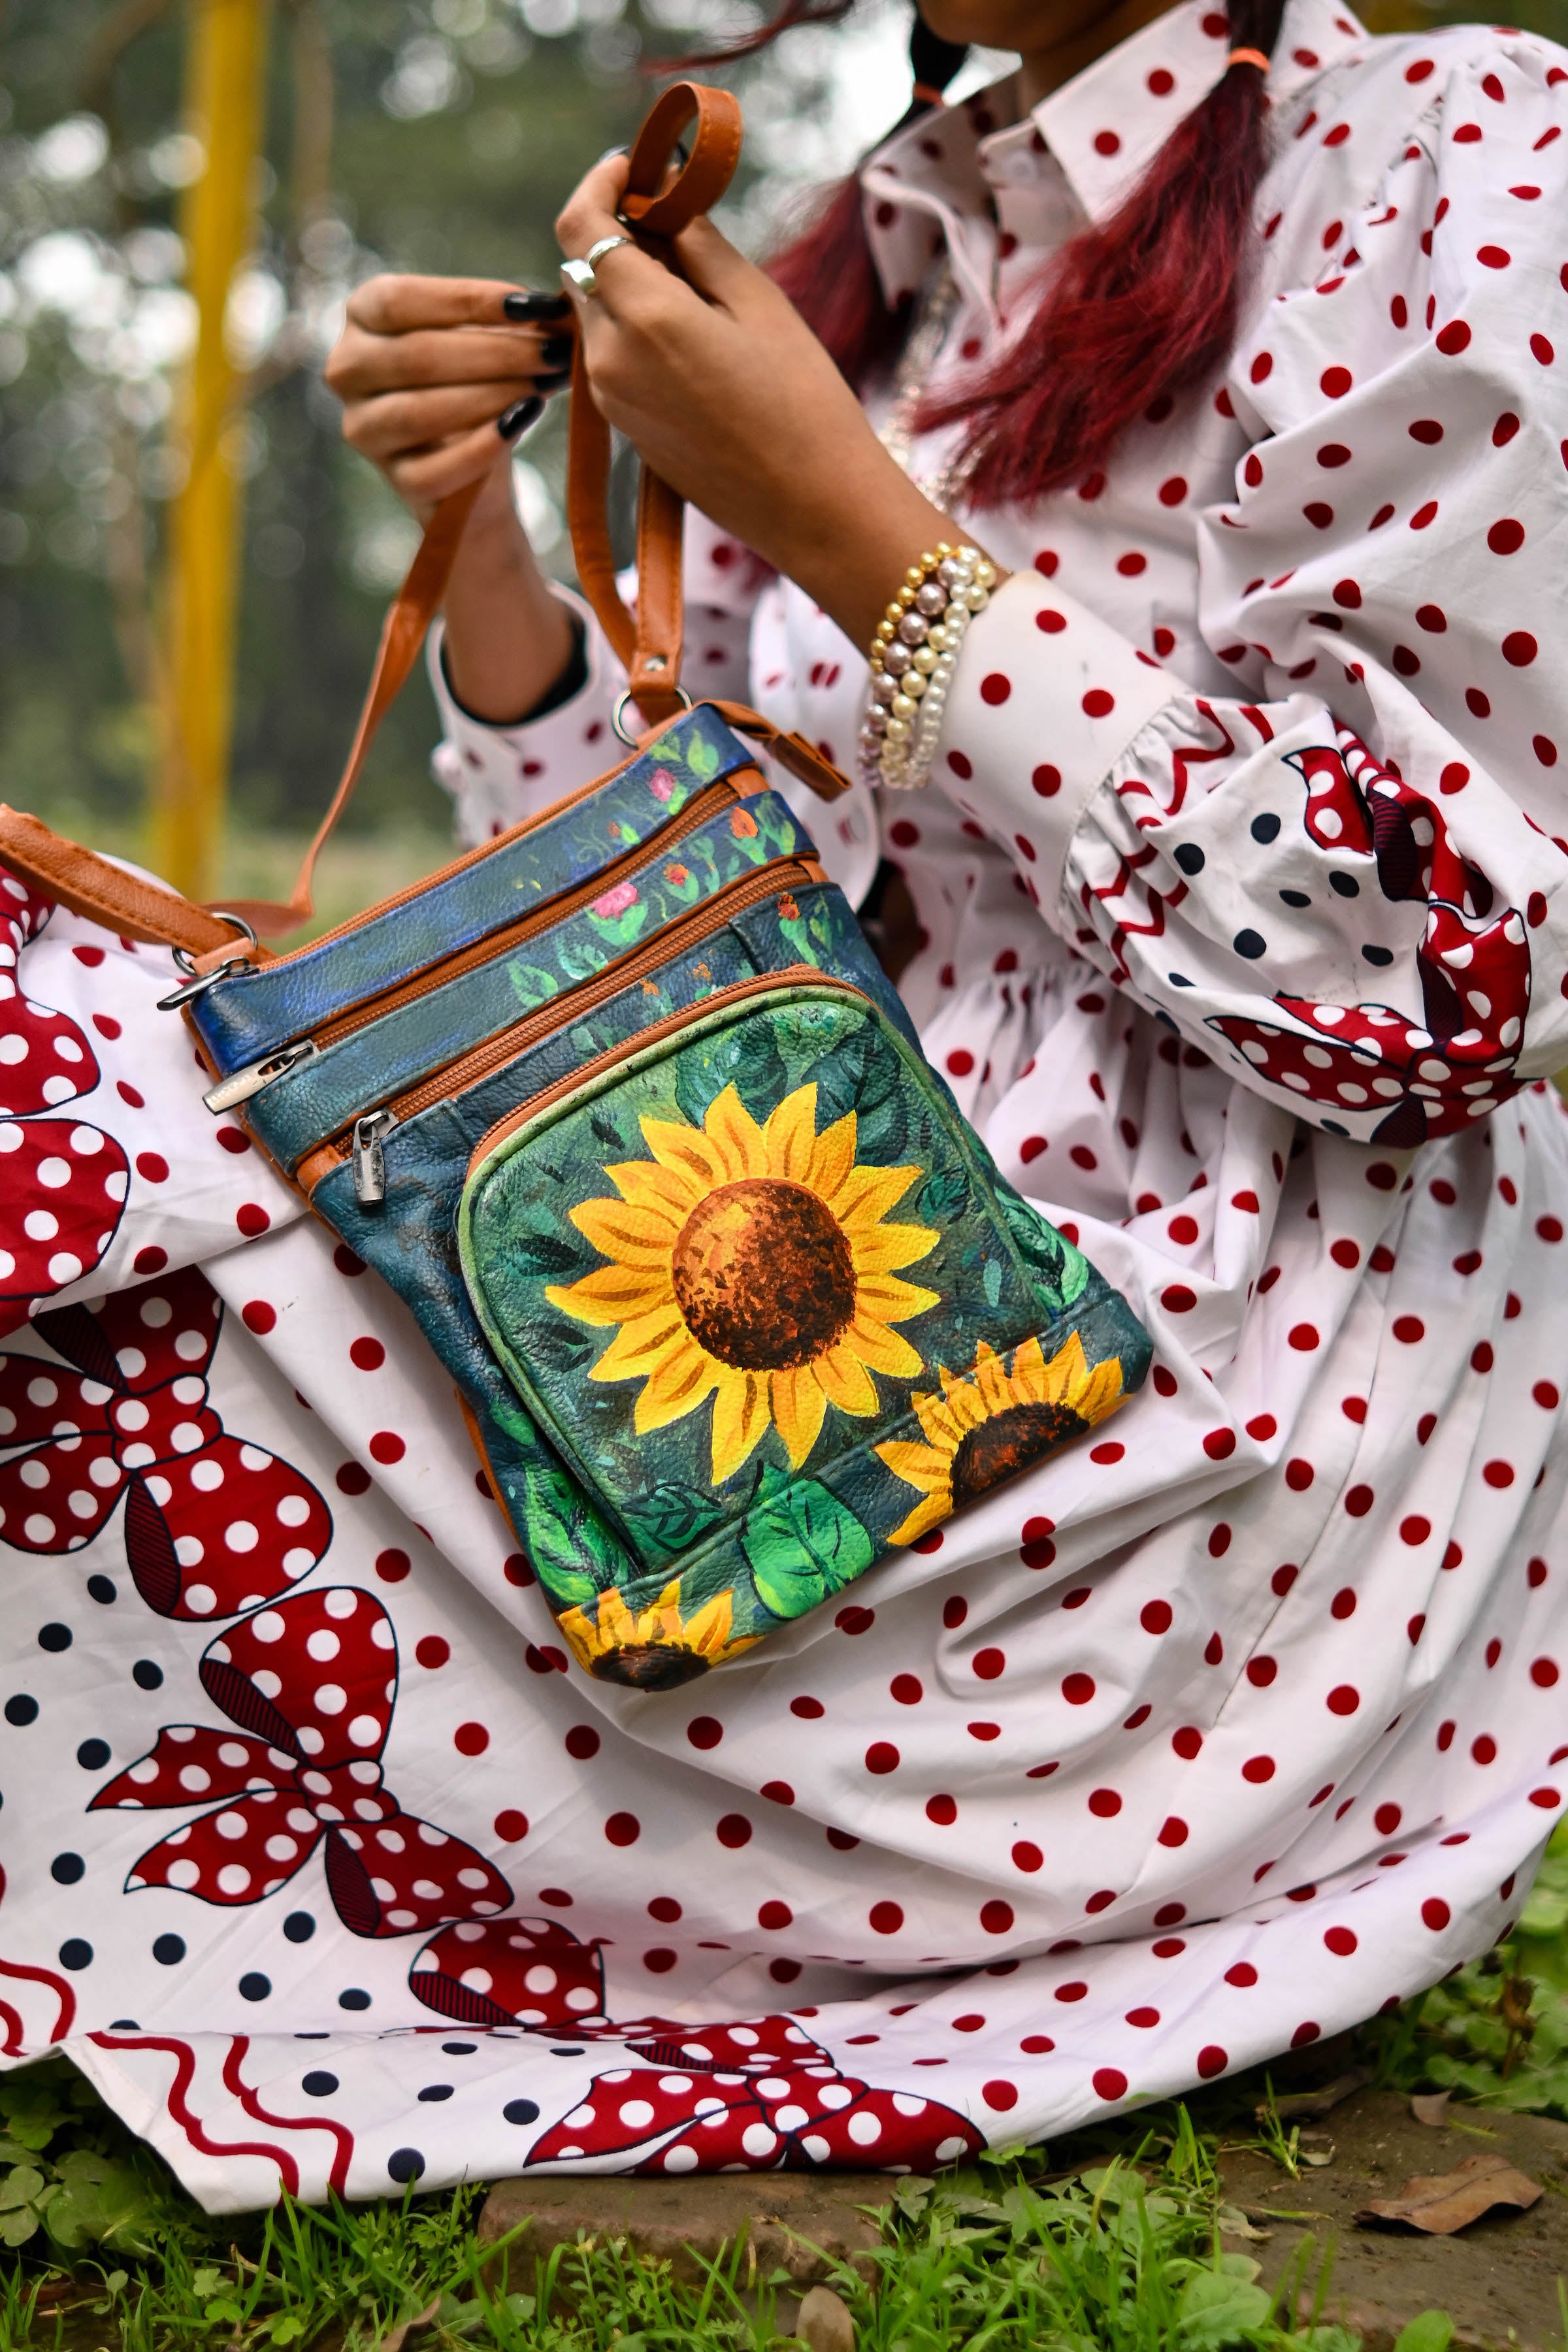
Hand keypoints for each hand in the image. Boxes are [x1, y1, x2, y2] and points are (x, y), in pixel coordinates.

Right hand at [326, 273, 571, 521]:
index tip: (533, 304)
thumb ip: (507, 319)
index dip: (468, 300)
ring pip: (420, 412)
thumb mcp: (486, 338)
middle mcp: (348, 370)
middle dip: (496, 352)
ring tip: (546, 383)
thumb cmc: (479, 381)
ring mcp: (365, 429)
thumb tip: (556, 311)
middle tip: (555, 351)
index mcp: (362, 316)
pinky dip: (482, 447)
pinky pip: (437, 469)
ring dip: (492, 395)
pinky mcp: (397, 481)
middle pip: (417, 356)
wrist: (478, 467)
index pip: (400, 301)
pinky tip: (520, 422)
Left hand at [555, 157, 960, 654]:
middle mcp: (609, 359)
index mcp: (642, 317)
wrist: (813, 509)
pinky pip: (613, 357)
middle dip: (619, 236)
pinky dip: (636, 330)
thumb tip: (662, 197)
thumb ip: (697, 243)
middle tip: (680, 225)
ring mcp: (610, 400)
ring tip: (698, 287)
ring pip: (597, 314)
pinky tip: (694, 338)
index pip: (578, 226)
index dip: (599, 184)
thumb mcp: (757, 303)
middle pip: (584, 269)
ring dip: (629, 286)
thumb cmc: (803, 402)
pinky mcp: (625, 430)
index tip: (634, 170)